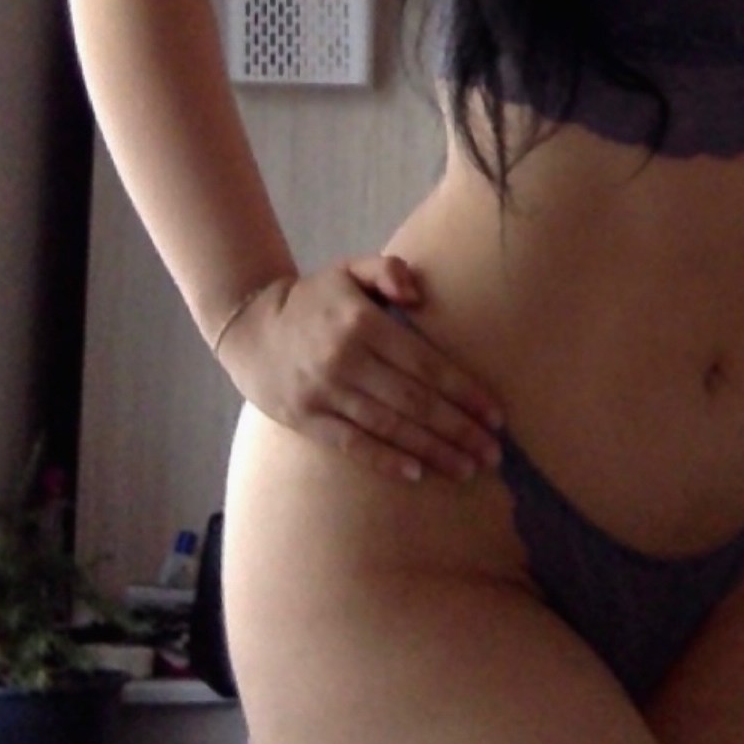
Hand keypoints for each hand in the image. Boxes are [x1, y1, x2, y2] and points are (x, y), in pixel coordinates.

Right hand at [214, 253, 505, 483]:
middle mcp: (346, 359)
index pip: (426, 363)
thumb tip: (417, 293)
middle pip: (415, 401)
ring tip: (467, 468)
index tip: (495, 415)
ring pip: (389, 427)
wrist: (248, 327)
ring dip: (433, 450)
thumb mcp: (350, 270)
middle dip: (459, 429)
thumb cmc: (315, 300)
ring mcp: (324, 392)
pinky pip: (352, 444)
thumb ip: (388, 271)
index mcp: (364, 323)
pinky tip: (417, 473)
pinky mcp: (306, 418)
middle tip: (492, 452)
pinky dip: (385, 460)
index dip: (464, 392)